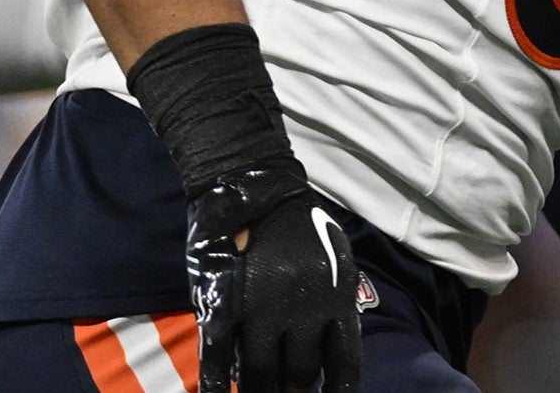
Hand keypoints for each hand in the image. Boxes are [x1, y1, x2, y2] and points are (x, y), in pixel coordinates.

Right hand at [185, 167, 361, 392]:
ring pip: (261, 372)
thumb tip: (329, 354)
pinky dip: (216, 386)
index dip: (336, 389)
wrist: (252, 187)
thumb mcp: (333, 260)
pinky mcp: (224, 306)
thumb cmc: (299, 225)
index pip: (343, 361)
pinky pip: (219, 359)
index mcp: (336, 296)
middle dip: (293, 391)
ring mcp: (262, 308)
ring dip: (260, 391)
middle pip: (299, 373)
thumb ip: (334, 304)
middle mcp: (303, 307)